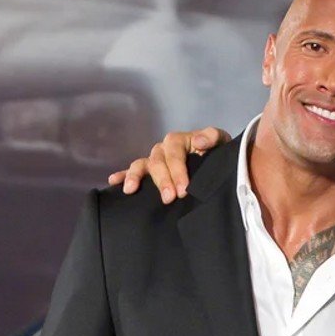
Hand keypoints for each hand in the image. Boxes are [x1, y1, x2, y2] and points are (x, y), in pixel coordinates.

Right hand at [107, 126, 227, 202]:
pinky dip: (123, 175)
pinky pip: (133, 171)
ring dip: (136, 176)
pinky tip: (114, 182)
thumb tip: (198, 142)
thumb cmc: (216, 151)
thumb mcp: (220, 141)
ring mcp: (155, 160)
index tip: (184, 190)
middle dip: (162, 180)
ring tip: (132, 190)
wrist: (214, 161)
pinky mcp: (149, 171)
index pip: (174, 153)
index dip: (178, 171)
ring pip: (142, 165)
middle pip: (157, 162)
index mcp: (179, 141)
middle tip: (169, 198)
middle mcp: (163, 149)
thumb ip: (212, 137)